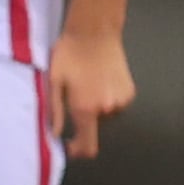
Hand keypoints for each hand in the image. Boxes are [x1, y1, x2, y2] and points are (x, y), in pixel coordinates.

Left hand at [49, 24, 131, 160]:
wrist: (94, 32)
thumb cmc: (69, 54)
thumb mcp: (53, 83)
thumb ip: (54, 112)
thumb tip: (54, 134)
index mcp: (86, 109)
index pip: (88, 146)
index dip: (78, 151)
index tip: (69, 146)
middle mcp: (107, 108)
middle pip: (95, 129)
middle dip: (83, 120)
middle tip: (73, 98)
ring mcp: (122, 100)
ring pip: (106, 117)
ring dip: (96, 109)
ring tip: (85, 86)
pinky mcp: (130, 91)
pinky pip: (116, 105)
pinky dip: (107, 100)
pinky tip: (98, 82)